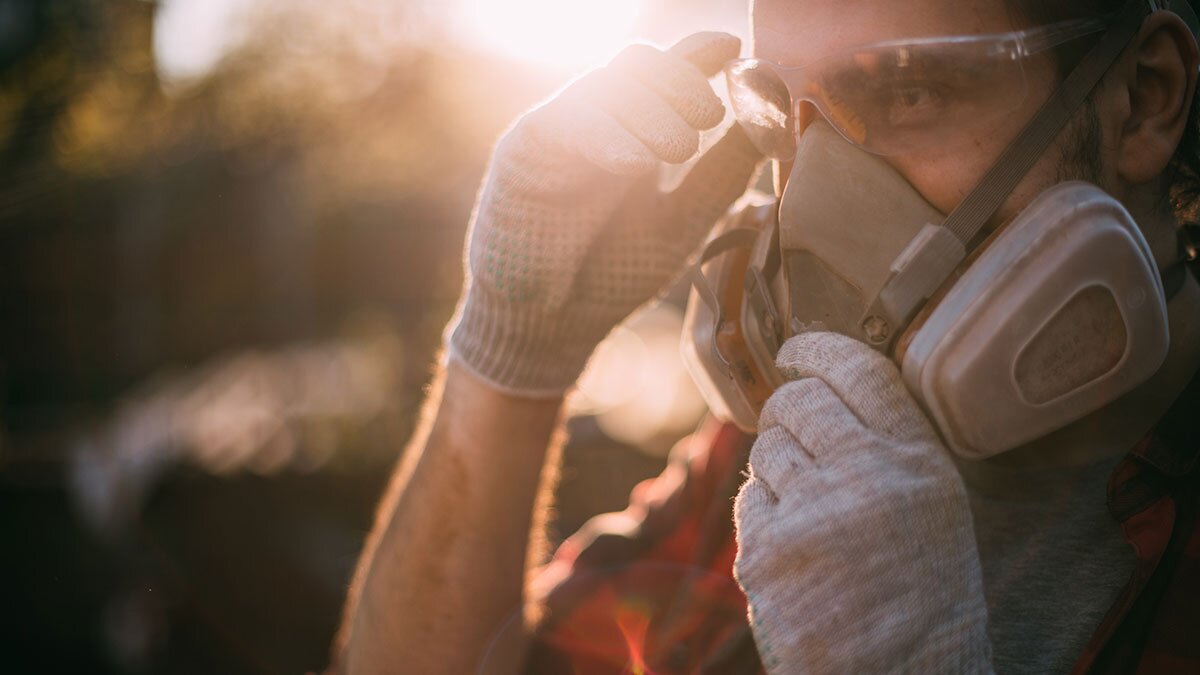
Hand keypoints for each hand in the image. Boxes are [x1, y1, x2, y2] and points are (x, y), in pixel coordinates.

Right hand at [447, 32, 762, 396]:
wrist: (551, 327)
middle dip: (682, 79)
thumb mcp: (683, 221)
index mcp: (636, 133)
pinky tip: (636, 162)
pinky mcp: (523, 152)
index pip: (668, 73)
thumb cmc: (611, 273)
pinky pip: (565, 122)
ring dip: (652, 109)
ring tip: (680, 150)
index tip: (736, 51)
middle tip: (710, 118)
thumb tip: (771, 126)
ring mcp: (559, 132)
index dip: (701, 53)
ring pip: (606, 84)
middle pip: (639, 63)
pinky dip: (607, 135)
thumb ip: (721, 175)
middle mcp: (597, 123)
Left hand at [734, 332, 992, 673]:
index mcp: (918, 463)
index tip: (798, 351)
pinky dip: (763, 516)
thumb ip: (886, 446)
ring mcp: (809, 513)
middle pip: (798, 401)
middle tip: (795, 433)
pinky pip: (747, 502)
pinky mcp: (764, 551)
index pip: (860, 371)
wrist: (902, 673)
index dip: (819, 349)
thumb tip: (823, 391)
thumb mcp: (933, 506)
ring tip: (811, 510)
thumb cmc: (922, 593)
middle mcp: (865, 477)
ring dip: (777, 468)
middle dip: (787, 411)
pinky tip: (796, 547)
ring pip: (765, 449)